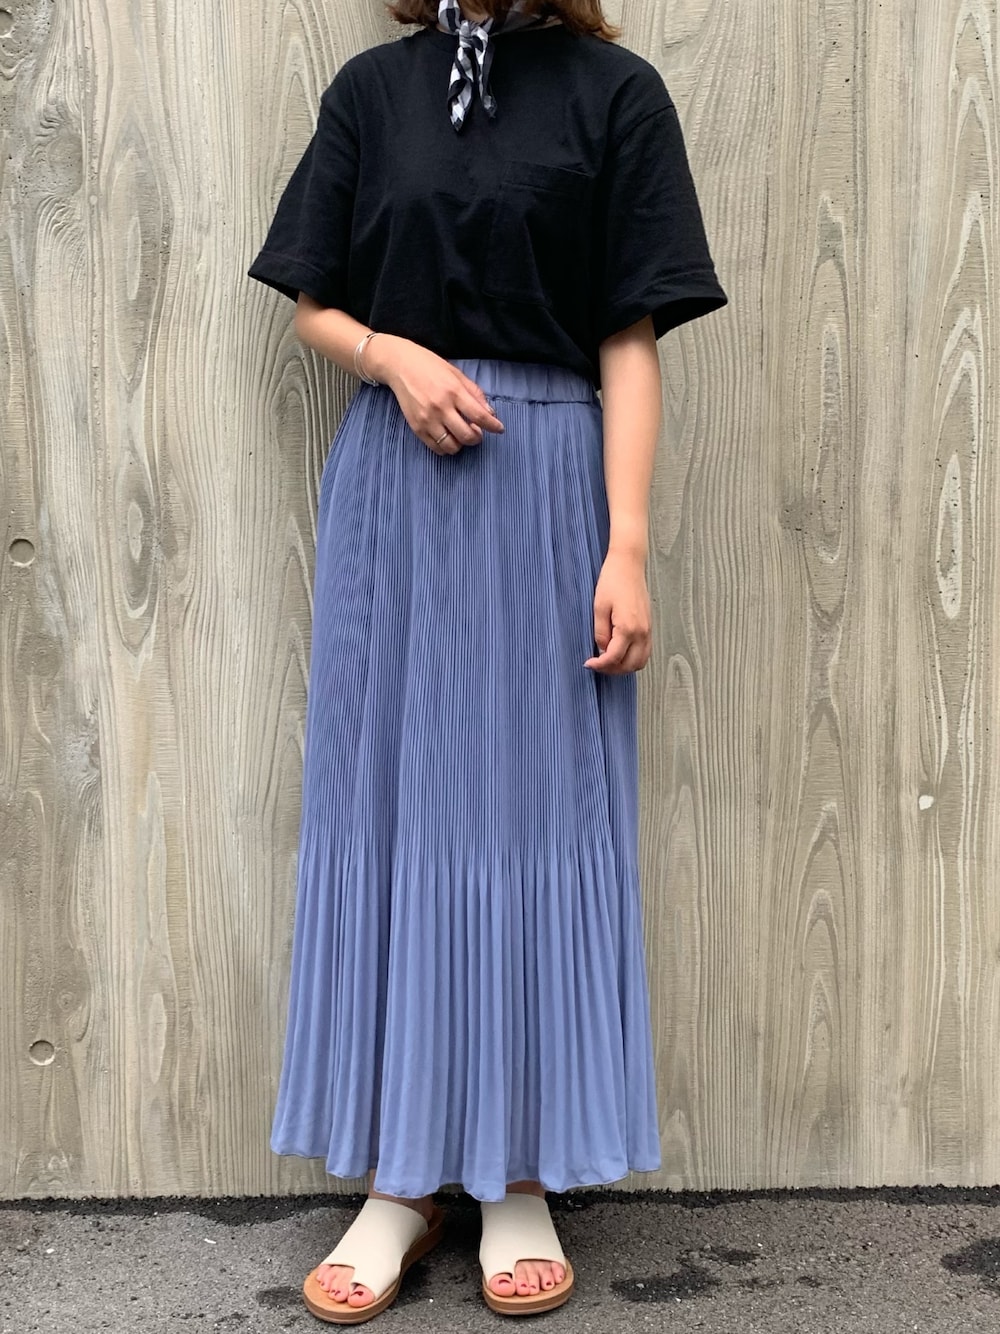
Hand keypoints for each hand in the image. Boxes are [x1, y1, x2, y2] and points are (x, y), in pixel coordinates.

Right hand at [373, 337, 504, 454]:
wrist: (399, 365)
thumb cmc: (430, 366)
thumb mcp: (456, 374)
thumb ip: (474, 393)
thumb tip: (490, 412)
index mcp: (454, 392)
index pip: (480, 416)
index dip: (493, 426)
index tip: (499, 429)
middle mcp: (441, 408)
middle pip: (467, 435)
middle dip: (477, 438)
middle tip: (477, 432)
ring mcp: (428, 420)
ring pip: (452, 446)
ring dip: (461, 444)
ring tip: (461, 435)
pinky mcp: (417, 427)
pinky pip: (436, 448)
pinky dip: (446, 447)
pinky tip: (449, 438)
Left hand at [584, 550, 651, 673]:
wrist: (629, 565)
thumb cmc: (612, 581)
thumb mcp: (599, 607)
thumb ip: (600, 632)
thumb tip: (602, 649)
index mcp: (628, 628)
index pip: (614, 658)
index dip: (600, 665)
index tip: (589, 663)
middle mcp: (641, 632)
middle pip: (630, 665)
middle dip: (613, 669)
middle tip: (597, 664)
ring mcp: (648, 630)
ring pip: (641, 661)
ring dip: (625, 666)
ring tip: (608, 661)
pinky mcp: (649, 626)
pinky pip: (645, 651)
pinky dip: (634, 658)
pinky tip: (620, 652)